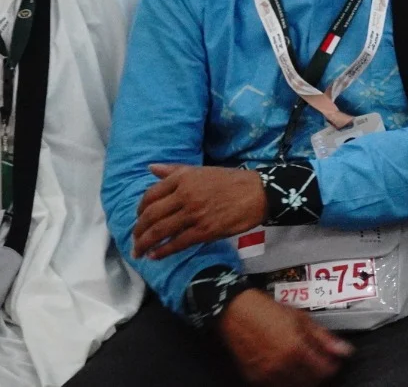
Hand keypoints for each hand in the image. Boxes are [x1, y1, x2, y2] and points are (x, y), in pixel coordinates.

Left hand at [133, 164, 265, 259]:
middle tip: (134, 241)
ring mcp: (194, 213)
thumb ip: (174, 170)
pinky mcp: (204, 230)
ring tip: (139, 252)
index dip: (139, 210)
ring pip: (159, 231)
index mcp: (183, 178)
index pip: (150, 196)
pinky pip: (177, 243)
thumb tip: (150, 167)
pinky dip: (163, 251)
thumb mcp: (201, 170)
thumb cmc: (230, 181)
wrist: (258, 193)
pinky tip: (156, 256)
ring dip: (144, 244)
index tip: (138, 219)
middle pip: (151, 216)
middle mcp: (185, 195)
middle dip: (138, 231)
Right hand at [218, 289, 352, 385]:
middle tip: (320, 362)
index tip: (334, 360)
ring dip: (304, 379)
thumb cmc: (267, 311)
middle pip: (311, 382)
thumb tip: (345, 350)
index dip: (333, 366)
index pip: (324, 370)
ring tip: (304, 365)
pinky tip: (288, 368)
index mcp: (295, 349)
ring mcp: (267, 374)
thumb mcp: (301, 318)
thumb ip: (324, 338)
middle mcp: (281, 365)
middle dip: (319, 373)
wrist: (236, 313)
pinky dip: (286, 381)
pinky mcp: (255, 379)